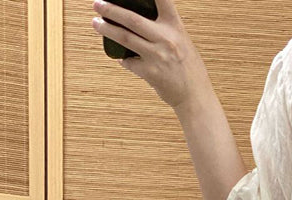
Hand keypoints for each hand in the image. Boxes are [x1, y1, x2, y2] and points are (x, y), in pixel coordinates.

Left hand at [91, 0, 212, 112]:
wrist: (195, 97)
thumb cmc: (190, 71)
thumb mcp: (183, 43)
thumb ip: (166, 31)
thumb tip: (141, 24)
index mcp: (176, 28)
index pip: (163, 0)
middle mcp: (166, 39)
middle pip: (131, 18)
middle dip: (110, 9)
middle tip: (97, 4)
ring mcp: (157, 56)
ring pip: (124, 37)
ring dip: (106, 29)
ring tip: (96, 24)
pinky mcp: (150, 73)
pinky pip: (129, 62)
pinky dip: (123, 59)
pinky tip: (121, 58)